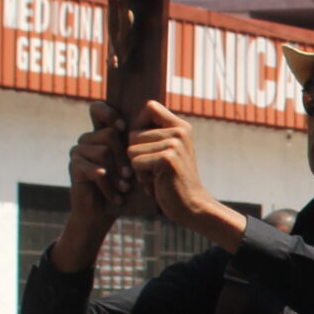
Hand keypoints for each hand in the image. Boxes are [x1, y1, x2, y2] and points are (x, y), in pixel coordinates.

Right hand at [68, 100, 130, 220]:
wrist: (101, 213)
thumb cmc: (123, 188)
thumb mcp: (133, 166)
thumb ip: (138, 147)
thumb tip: (160, 126)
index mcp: (101, 133)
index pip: (98, 109)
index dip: (110, 114)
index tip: (124, 127)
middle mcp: (88, 139)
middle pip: (108, 134)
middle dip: (124, 155)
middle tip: (132, 175)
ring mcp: (78, 152)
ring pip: (103, 151)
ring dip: (118, 173)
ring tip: (126, 188)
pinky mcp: (74, 167)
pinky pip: (96, 170)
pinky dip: (109, 186)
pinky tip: (118, 196)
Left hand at [125, 102, 228, 235]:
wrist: (191, 205)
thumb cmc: (172, 180)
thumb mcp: (167, 151)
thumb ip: (154, 134)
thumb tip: (122, 121)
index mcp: (181, 126)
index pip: (149, 107)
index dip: (139, 124)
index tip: (144, 143)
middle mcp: (180, 131)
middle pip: (133, 133)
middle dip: (136, 154)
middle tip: (154, 169)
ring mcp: (175, 144)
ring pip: (131, 149)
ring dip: (138, 167)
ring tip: (155, 176)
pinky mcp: (167, 159)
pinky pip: (135, 162)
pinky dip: (141, 177)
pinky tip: (156, 183)